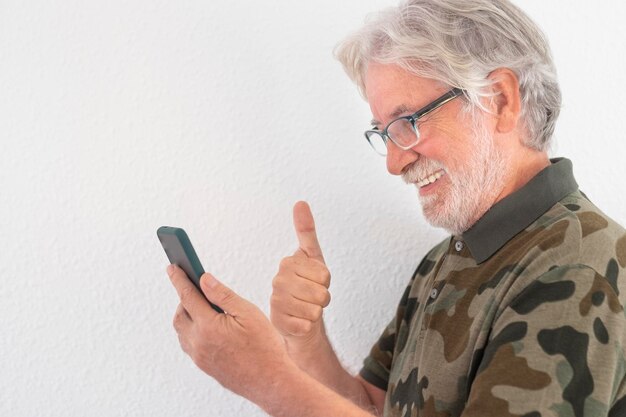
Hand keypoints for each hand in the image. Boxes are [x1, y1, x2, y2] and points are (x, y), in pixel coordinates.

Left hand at [167, 265, 290, 399]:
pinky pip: (189, 343)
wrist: (270, 381)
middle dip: (184, 298)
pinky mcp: (203, 366)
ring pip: (182, 330)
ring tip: (204, 306)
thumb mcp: (247, 313)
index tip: (173, 267)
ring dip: (187, 315)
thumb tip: (204, 280)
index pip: (187, 296)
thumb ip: (223, 295)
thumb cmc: (264, 346)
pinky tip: (207, 326)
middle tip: (197, 288)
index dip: (179, 279)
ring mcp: (199, 356)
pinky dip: (191, 330)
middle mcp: (198, 342)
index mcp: (208, 326)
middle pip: (180, 314)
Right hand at [270, 201, 330, 348]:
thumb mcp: (311, 256)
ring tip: (306, 307)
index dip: (326, 281)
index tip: (315, 281)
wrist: (297, 316)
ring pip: (316, 310)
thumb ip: (306, 230)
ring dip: (317, 312)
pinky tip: (300, 321)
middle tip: (312, 297)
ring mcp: (277, 303)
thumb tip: (300, 202)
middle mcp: (278, 281)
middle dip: (323, 297)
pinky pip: (308, 325)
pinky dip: (309, 325)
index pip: (325, 274)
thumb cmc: (307, 285)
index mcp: (287, 263)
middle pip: (321, 293)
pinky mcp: (280, 324)